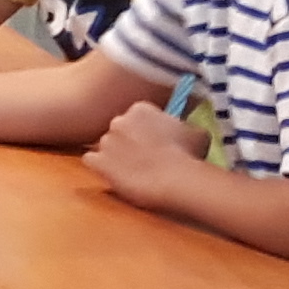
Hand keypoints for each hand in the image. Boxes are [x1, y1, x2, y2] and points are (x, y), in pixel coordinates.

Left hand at [87, 99, 212, 206]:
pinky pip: (92, 161)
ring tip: (132, 170)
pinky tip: (116, 175)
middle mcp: (118, 120)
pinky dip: (101, 168)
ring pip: (106, 146)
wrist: (175, 180)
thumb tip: (182, 127)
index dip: (145, 130)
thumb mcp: (196, 132)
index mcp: (140, 109)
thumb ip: (182, 126)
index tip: (154, 142)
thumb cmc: (189, 155)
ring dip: (115, 156)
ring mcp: (105, 141)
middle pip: (119, 130)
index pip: (136, 117)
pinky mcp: (97, 162)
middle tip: (143, 157)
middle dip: (128, 142)